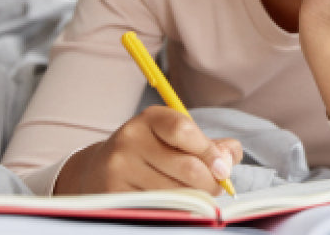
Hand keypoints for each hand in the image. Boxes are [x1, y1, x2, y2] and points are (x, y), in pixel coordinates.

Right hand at [53, 106, 242, 194]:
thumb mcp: (178, 140)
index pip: (183, 130)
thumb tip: (231, 156)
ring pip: (176, 192)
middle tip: (216, 190)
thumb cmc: (152, 154)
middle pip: (186, 167)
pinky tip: (176, 207)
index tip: (223, 170)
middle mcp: (130, 139)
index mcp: (151, 119)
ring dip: (194, 200)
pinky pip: (158, 208)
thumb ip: (211, 145)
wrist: (98, 171)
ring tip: (196, 198)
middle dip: (210, 183)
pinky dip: (175, 211)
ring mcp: (118, 168)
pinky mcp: (113, 195)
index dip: (209, 152)